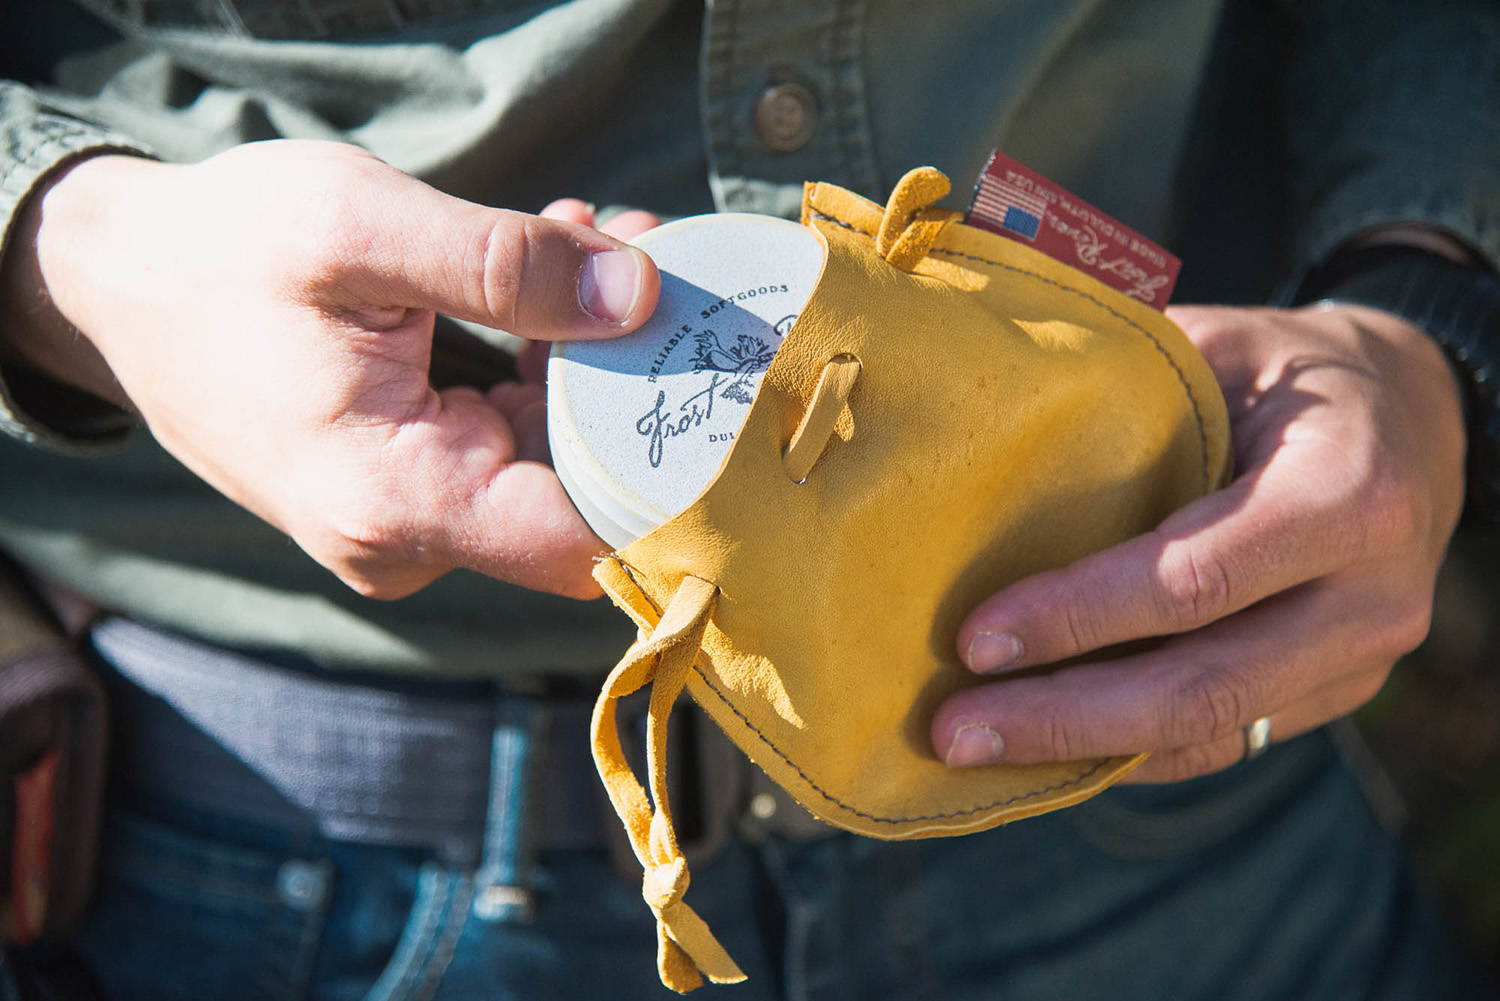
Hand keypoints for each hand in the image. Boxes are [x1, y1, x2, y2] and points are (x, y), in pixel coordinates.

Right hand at [4, 141, 660, 599]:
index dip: (673, 470)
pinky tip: (550, 282)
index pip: (590, 542)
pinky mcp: (412, 490)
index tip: (716, 373)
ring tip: (596, 242)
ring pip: (554, 461)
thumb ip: (504, 266)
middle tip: (651, 255)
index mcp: (398, 501)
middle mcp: (409, 540)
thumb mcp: (357, 226)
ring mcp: (411, 524)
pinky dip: (545, 368)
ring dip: (593, 357)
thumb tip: (639, 290)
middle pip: (584, 493)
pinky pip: (511, 444)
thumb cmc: (219, 256)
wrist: (122, 286)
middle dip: (636, 376)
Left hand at [932, 303, 1466, 781]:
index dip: (1081, 617)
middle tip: (953, 732)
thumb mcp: (1225, 345)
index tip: (976, 641)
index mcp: (1346, 493)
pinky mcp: (1337, 693)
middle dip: (1065, 717)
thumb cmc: (1291, 370)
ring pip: (1211, 730)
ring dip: (1086, 750)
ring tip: (978, 750)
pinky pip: (1225, 740)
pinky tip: (1047, 749)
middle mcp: (1369, 596)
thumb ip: (1129, 389)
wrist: (1414, 416)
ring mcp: (1360, 659)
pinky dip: (1131, 752)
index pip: (1197, 579)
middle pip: (1202, 686)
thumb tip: (982, 431)